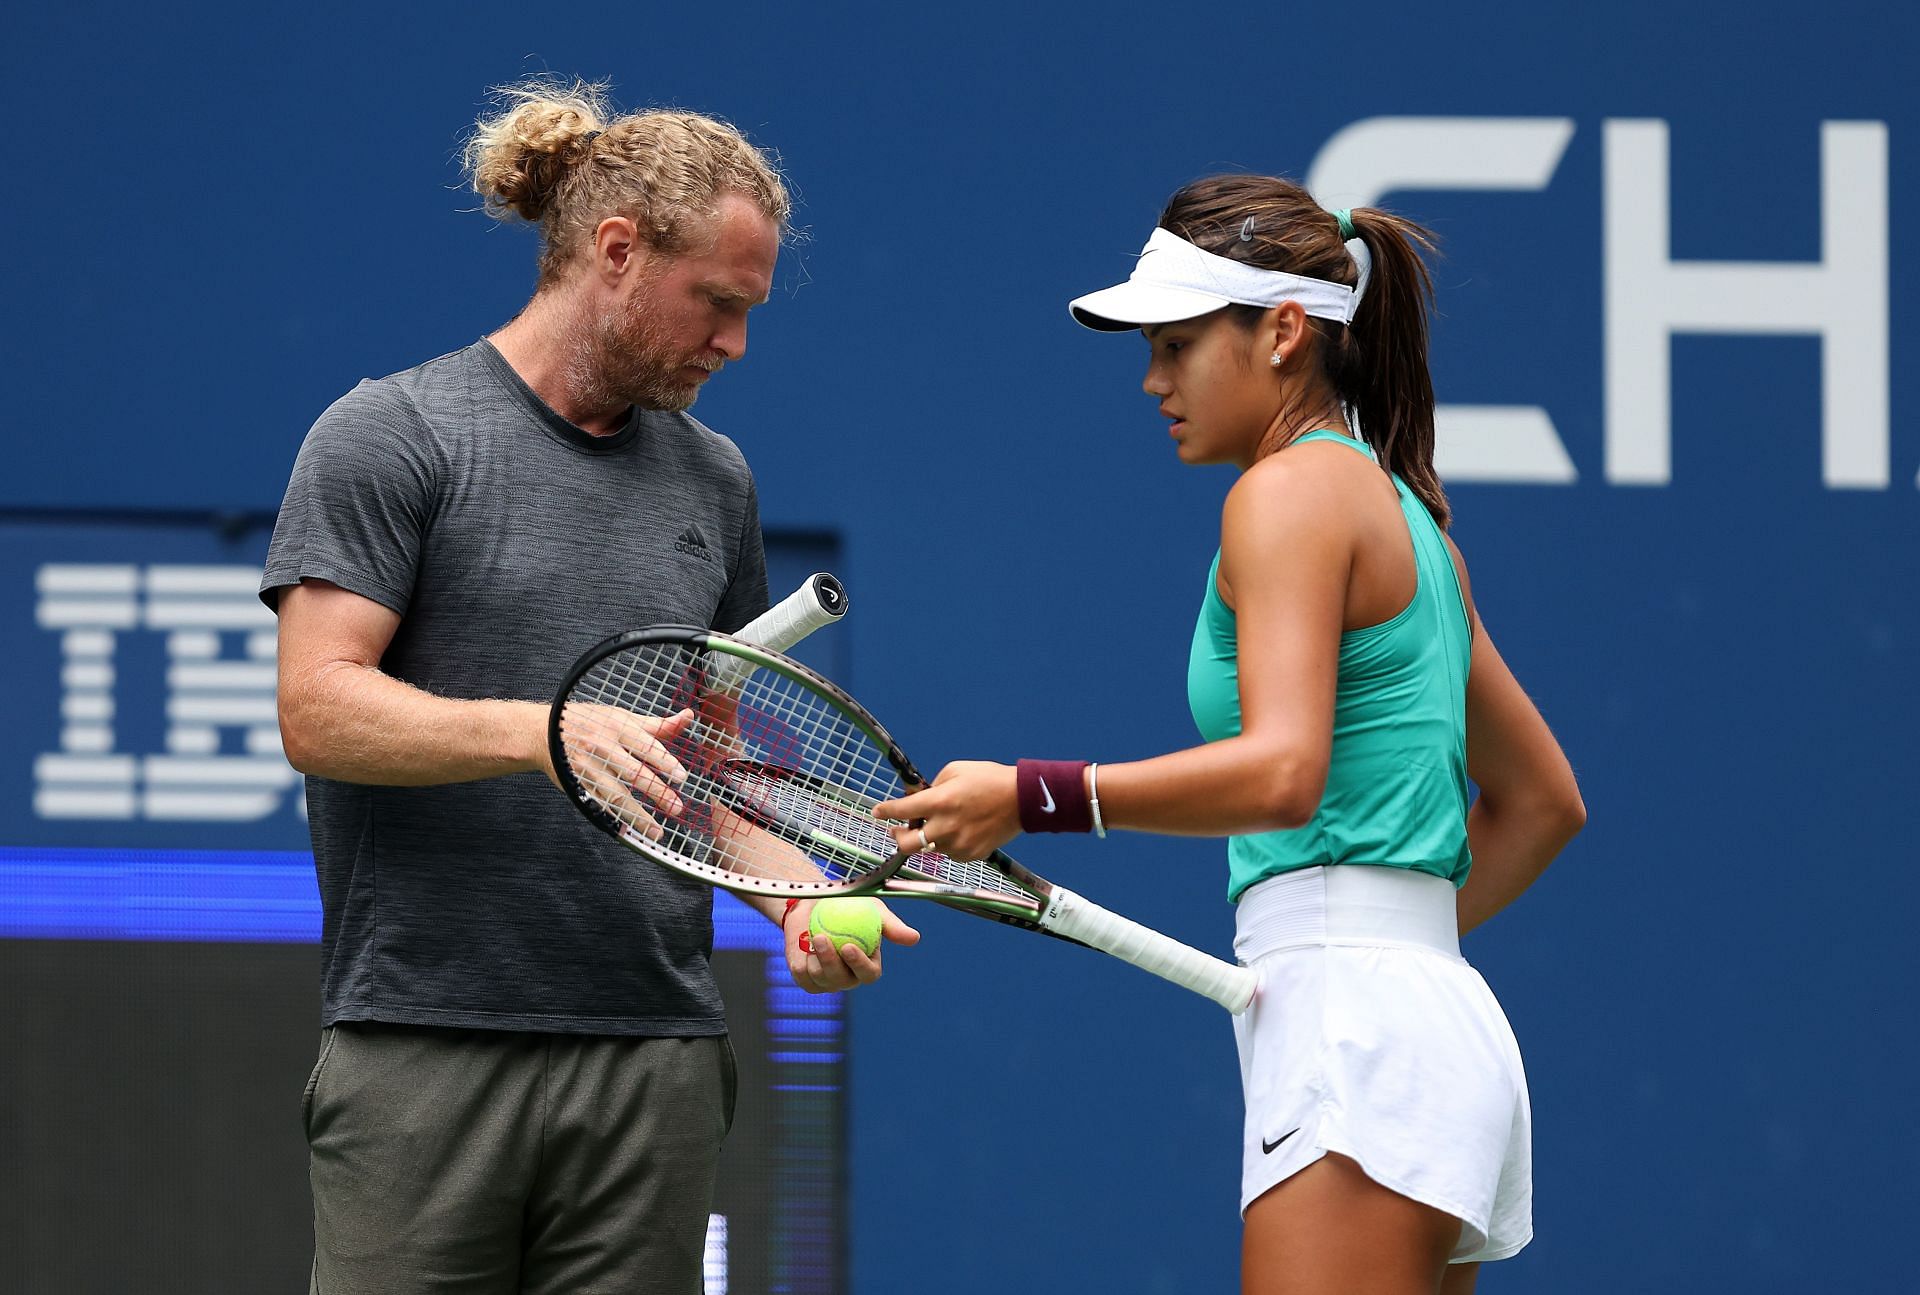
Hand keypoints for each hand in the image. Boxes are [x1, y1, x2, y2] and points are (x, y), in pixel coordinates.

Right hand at [553, 703, 694, 836]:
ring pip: (615, 795)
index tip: (681, 777)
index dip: (664, 762)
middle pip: (633, 773)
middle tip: (676, 807)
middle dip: (656, 792)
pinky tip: (629, 831)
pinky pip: (598, 805)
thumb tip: (688, 717)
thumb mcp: (623, 717)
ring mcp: (589, 769)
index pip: (646, 746)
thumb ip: (657, 725)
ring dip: (637, 815)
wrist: (543, 731)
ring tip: (656, 831)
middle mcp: (603, 748)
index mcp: (618, 728)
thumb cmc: (589, 722)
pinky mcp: (578, 785)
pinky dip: (614, 819)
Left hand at [783, 898, 921, 992]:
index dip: (859, 964)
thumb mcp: (872, 909)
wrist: (814, 903)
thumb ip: (891, 925)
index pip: (869, 974)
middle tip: (823, 938)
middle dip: (831, 962)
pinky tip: (803, 941)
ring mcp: (827, 981)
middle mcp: (849, 977)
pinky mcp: (807, 980)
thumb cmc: (848, 906)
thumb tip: (914, 938)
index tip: (848, 946)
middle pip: (843, 980)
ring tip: (814, 933)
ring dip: (815, 956)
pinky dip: (801, 957)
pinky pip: (802, 974)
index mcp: (868, 965)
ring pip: (820, 978)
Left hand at [873, 760, 1019, 861]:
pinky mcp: (970, 855)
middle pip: (907, 844)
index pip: (901, 810)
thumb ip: (933, 786)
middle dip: (897, 837)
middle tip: (897, 830)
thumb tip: (918, 797)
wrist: (1022, 800)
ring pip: (929, 848)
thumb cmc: (989, 779)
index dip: (885, 811)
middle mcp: (945, 826)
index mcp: (940, 801)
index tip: (876, 812)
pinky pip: (949, 853)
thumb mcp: (956, 770)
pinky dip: (947, 844)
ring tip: (940, 824)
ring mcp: (958, 844)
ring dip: (927, 838)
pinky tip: (959, 830)